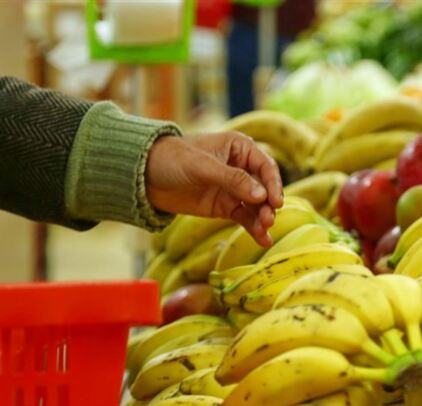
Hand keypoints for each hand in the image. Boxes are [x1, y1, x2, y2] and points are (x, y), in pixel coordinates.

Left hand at [145, 132, 283, 245]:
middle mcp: (241, 168)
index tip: (276, 202)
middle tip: (268, 219)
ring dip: (263, 218)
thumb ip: (233, 179)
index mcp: (239, 148)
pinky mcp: (225, 207)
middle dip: (268, 204)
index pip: (265, 166)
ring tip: (264, 230)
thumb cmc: (172, 159)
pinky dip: (254, 228)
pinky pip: (245, 218)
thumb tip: (261, 195)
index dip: (273, 184)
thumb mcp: (202, 166)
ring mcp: (234, 189)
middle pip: (264, 188)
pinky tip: (262, 240)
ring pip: (256, 205)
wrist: (145, 177)